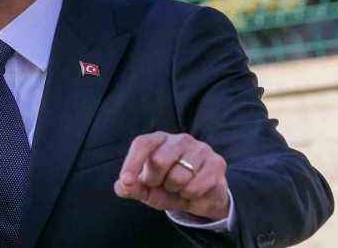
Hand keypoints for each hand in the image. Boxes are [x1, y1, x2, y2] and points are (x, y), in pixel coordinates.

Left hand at [114, 131, 229, 220]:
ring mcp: (200, 149)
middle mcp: (180, 139)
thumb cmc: (170, 188)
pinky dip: (190, 196)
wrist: (202, 199)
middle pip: (159, 160)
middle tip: (162, 184)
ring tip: (180, 187)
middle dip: (156, 181)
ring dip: (175, 190)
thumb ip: (132, 188)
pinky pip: (195, 187)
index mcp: (159, 139)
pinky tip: (194, 190)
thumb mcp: (148, 190)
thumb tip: (120, 186)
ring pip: (178, 176)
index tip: (126, 180)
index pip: (143, 143)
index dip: (132, 161)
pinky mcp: (216, 163)